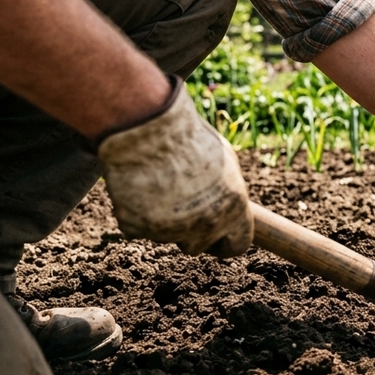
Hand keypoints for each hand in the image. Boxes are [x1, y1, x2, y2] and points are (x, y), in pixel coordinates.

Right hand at [96, 77, 251, 256]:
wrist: (147, 129)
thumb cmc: (188, 138)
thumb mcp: (224, 162)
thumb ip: (227, 191)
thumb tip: (229, 203)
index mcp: (233, 209)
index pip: (237, 245)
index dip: (226, 242)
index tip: (218, 239)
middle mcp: (206, 225)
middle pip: (199, 245)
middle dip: (191, 231)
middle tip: (179, 203)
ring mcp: (170, 230)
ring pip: (166, 235)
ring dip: (163, 219)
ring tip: (158, 184)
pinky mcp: (137, 228)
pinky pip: (137, 227)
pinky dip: (136, 212)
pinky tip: (137, 186)